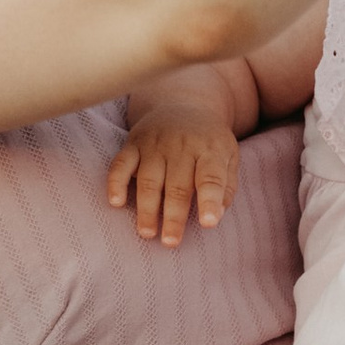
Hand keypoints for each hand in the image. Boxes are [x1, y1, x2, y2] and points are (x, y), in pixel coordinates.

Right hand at [107, 98, 241, 243]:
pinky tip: (116, 202)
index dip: (210, 201)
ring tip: (147, 233)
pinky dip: (116, 182)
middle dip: (173, 216)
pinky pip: (121, 163)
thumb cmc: (209, 141)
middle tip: (171, 243)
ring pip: (149, 179)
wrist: (184, 101)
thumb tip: (217, 215)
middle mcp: (181, 146)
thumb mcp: (229, 157)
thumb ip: (226, 186)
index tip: (208, 224)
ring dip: (147, 208)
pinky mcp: (133, 143)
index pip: (210, 178)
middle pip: (177, 185)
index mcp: (210, 150)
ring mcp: (155, 144)